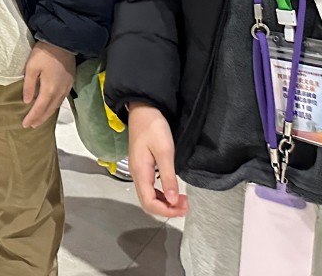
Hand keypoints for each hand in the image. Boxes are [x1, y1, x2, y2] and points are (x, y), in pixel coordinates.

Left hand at [21, 41, 75, 128]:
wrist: (63, 43)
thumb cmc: (44, 53)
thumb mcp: (31, 67)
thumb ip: (29, 85)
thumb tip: (27, 101)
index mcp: (49, 89)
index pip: (40, 108)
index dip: (32, 117)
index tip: (25, 125)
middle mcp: (60, 92)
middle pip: (49, 110)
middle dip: (40, 119)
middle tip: (31, 125)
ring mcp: (66, 88)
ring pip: (56, 106)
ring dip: (48, 114)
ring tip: (40, 119)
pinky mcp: (70, 83)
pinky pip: (61, 100)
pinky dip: (54, 107)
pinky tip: (50, 106)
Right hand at [127, 102, 187, 217]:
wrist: (143, 110)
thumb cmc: (154, 128)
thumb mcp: (165, 151)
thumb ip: (168, 177)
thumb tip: (173, 201)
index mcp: (140, 172)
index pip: (149, 202)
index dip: (167, 211)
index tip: (184, 207)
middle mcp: (136, 175)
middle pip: (147, 203)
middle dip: (166, 209)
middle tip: (186, 205)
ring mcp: (137, 171)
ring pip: (147, 197)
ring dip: (164, 203)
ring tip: (181, 200)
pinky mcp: (141, 166)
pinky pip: (148, 188)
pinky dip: (160, 195)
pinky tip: (171, 191)